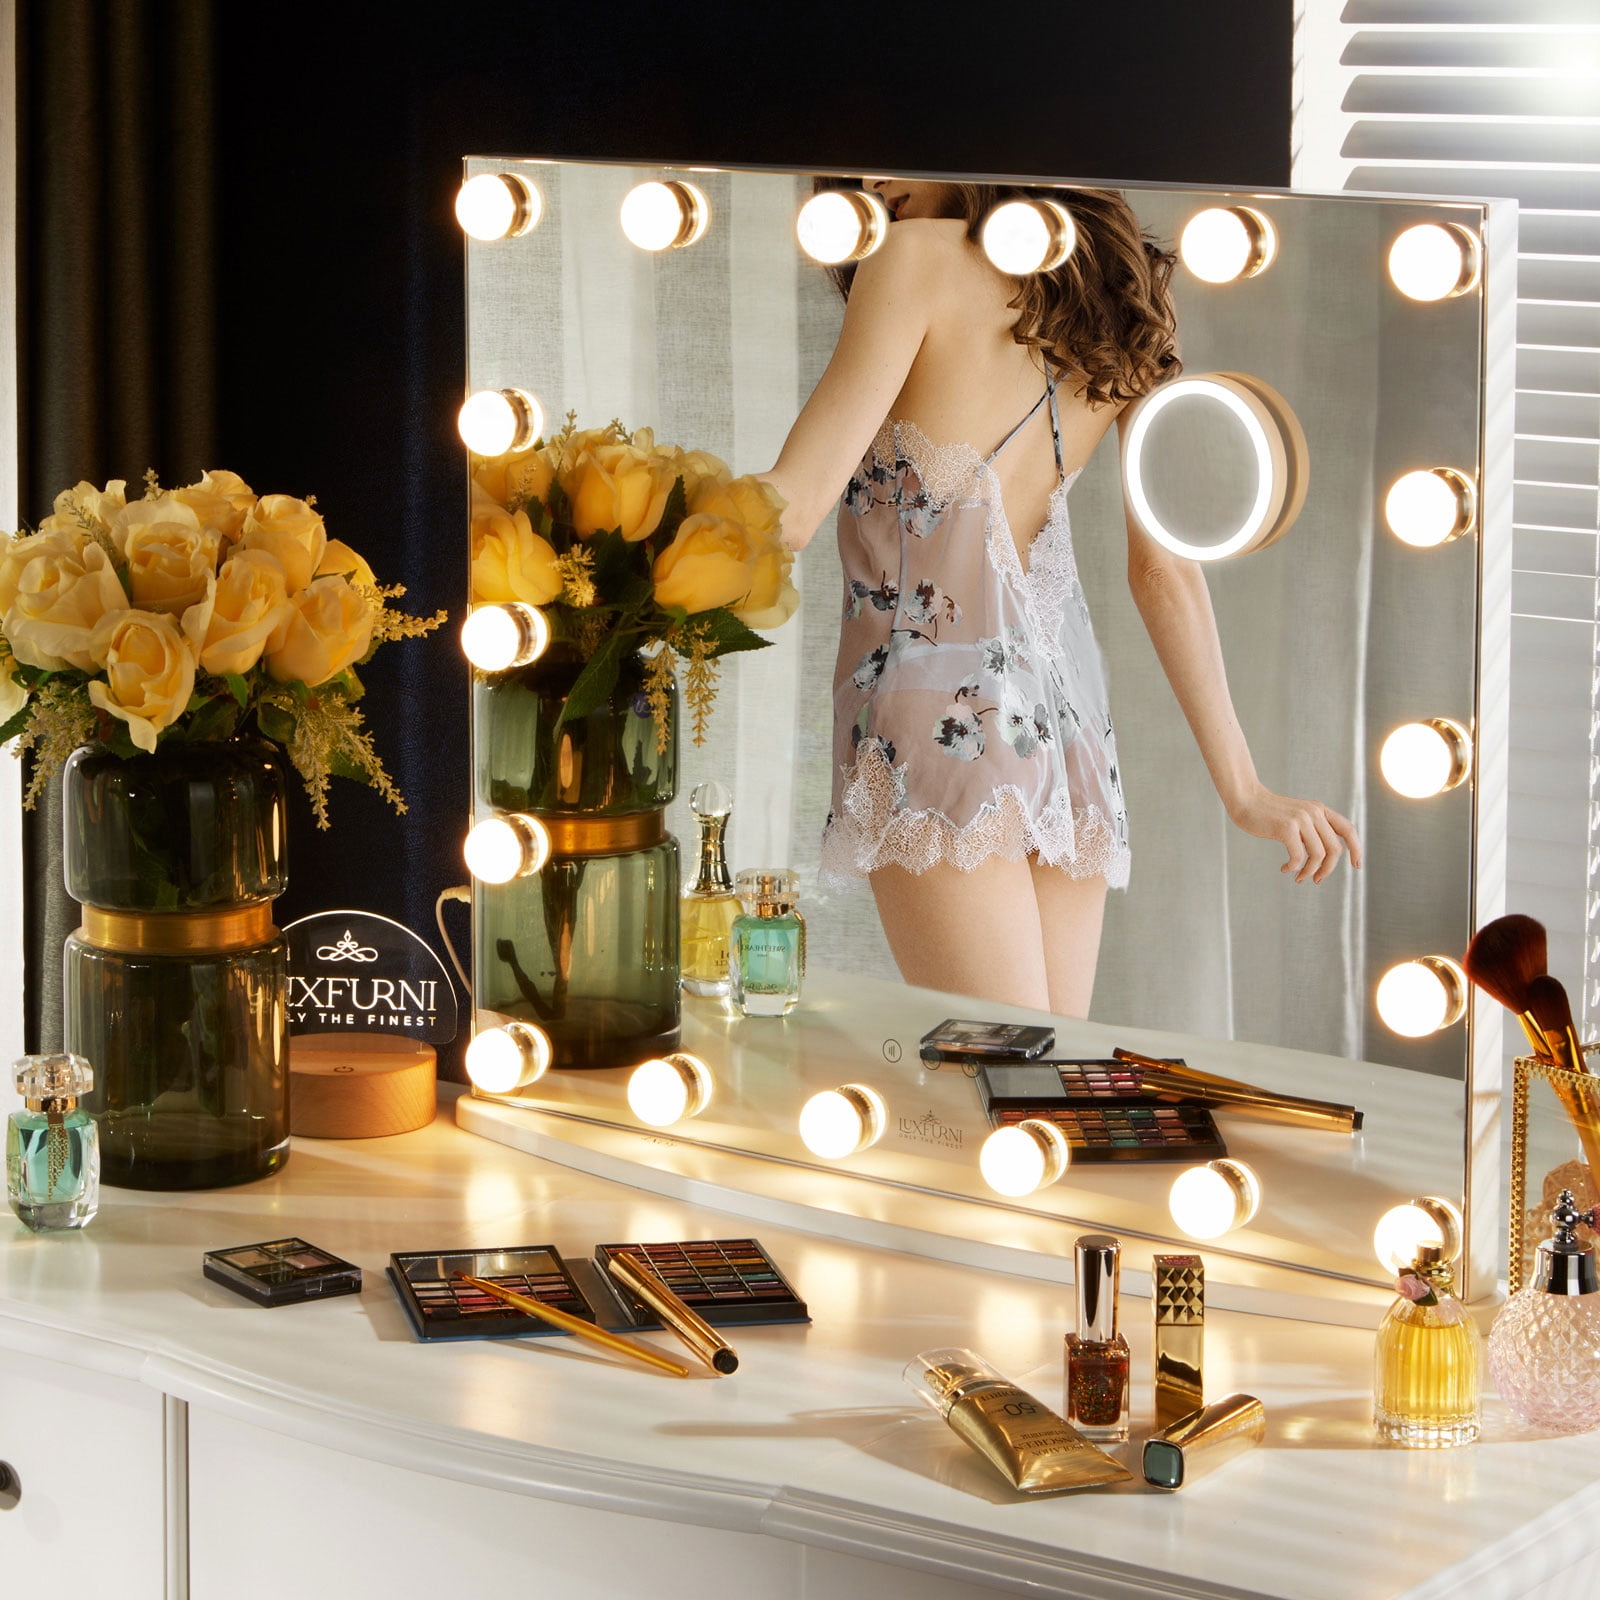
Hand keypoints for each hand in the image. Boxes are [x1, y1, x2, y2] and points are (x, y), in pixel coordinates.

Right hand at [1227, 786, 1362, 883]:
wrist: (1245, 799)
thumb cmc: (1267, 813)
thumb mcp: (1297, 817)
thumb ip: (1311, 829)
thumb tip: (1322, 856)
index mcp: (1320, 809)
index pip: (1348, 829)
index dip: (1357, 849)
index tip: (1356, 866)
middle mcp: (1314, 812)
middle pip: (1335, 849)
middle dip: (1327, 869)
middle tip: (1315, 880)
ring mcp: (1301, 819)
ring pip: (1319, 855)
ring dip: (1310, 872)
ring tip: (1299, 878)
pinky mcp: (1287, 827)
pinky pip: (1299, 856)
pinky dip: (1294, 868)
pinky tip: (1284, 868)